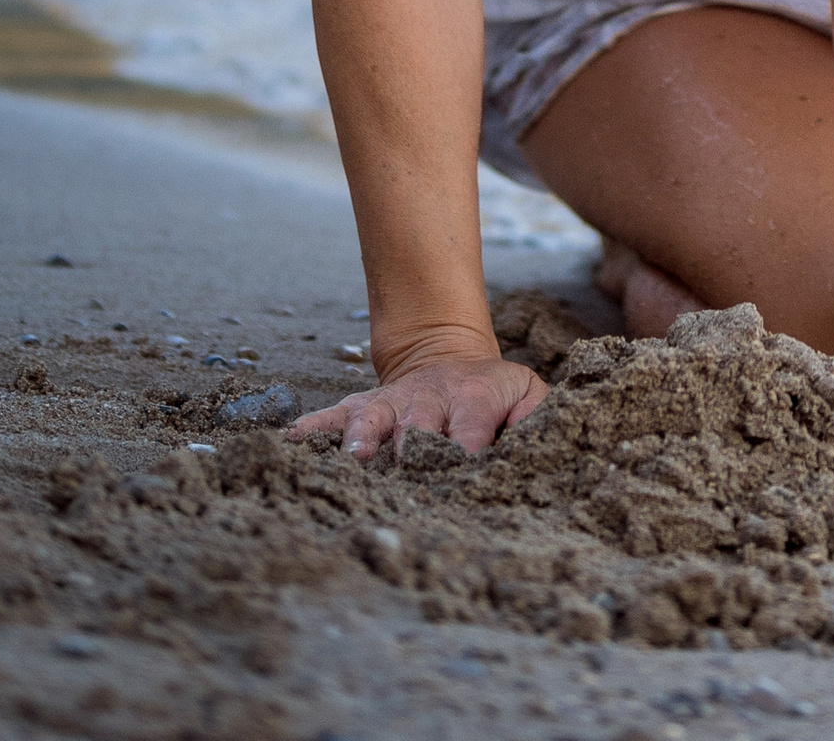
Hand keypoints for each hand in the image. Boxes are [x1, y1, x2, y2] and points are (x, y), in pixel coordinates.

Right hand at [290, 324, 546, 460]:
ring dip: (363, 437)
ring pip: (373, 417)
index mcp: (474, 397)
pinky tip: (292, 443)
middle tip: (404, 477)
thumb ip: (538, 418)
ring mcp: (392, 401)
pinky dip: (312, 429)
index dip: (464, 453)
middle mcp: (429, 398)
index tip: (460, 478)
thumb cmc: (493, 393)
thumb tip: (541, 447)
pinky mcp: (363, 405)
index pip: (470, 429)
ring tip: (355, 457)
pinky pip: (333, 415)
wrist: (448, 356)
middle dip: (411, 452)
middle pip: (418, 425)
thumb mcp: (527, 394)